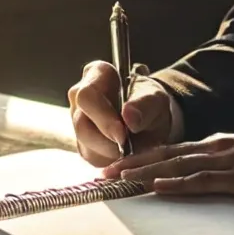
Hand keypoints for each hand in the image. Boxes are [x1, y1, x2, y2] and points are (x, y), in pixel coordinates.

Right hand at [68, 61, 182, 165]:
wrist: (151, 121)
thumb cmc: (150, 103)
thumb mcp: (156, 100)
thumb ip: (144, 105)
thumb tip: (129, 117)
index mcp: (96, 74)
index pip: (87, 95)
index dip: (102, 117)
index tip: (122, 133)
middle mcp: (79, 96)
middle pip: (81, 122)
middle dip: (106, 140)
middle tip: (128, 147)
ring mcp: (77, 119)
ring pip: (84, 142)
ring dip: (109, 151)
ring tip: (130, 148)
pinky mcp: (82, 142)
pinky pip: (91, 156)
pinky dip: (110, 160)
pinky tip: (123, 154)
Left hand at [103, 128, 233, 197]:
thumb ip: (229, 166)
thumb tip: (207, 177)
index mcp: (220, 145)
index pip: (172, 151)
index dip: (142, 159)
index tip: (116, 168)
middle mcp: (218, 148)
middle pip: (165, 155)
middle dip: (131, 165)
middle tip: (102, 175)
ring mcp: (230, 161)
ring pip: (177, 166)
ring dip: (144, 174)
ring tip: (117, 181)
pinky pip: (204, 181)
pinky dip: (178, 184)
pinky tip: (158, 187)